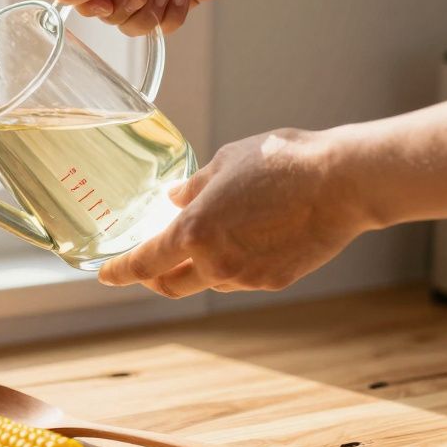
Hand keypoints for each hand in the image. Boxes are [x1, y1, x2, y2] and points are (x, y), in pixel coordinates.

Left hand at [98, 129, 373, 297]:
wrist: (342, 181)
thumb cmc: (281, 161)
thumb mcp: (225, 162)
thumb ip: (194, 186)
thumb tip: (174, 198)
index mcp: (194, 232)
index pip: (144, 263)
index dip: (120, 271)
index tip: (104, 275)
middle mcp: (216, 262)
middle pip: (169, 284)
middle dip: (153, 278)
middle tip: (147, 265)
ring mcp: (246, 276)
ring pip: (207, 282)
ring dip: (195, 269)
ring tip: (203, 243)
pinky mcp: (275, 281)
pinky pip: (239, 279)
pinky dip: (229, 267)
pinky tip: (240, 243)